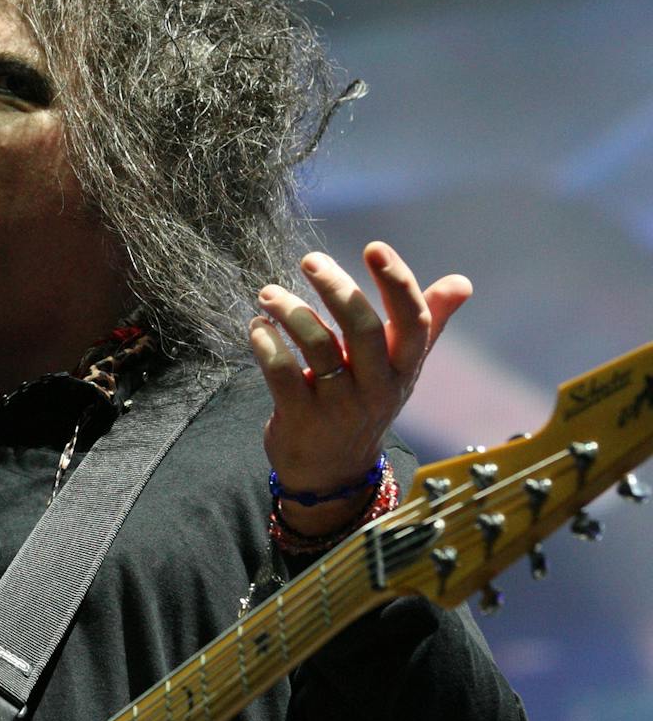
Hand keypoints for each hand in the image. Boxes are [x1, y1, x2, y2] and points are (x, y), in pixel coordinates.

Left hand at [248, 241, 470, 533]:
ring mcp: (339, 406)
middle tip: (310, 260)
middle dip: (337, 289)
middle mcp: (377, 387)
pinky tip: (258, 327)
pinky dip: (267, 344)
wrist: (333, 474)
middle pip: (364, 329)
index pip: (413, 322)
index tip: (374, 247)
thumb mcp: (399, 369)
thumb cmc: (365, 404)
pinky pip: (282, 374)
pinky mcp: (301, 419)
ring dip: (291, 312)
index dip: (398, 282)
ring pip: (318, 347)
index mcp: (404, 368)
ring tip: (268, 294)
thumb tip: (463, 283)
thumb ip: (426, 324)